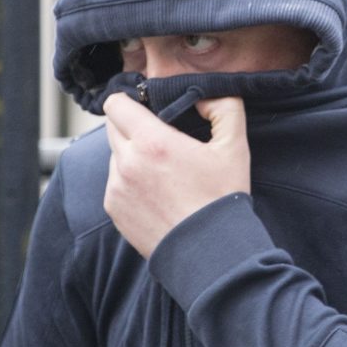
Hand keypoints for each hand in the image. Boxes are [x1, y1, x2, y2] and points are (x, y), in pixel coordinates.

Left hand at [104, 93, 249, 257]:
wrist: (210, 252)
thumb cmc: (222, 198)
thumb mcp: (234, 147)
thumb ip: (225, 108)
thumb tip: (206, 94)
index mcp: (152, 142)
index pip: (116, 104)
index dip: (130, 100)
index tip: (146, 107)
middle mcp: (127, 163)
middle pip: (112, 127)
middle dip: (131, 126)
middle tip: (159, 138)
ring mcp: (117, 189)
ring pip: (114, 156)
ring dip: (131, 155)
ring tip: (163, 171)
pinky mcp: (114, 210)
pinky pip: (115, 183)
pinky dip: (130, 181)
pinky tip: (157, 193)